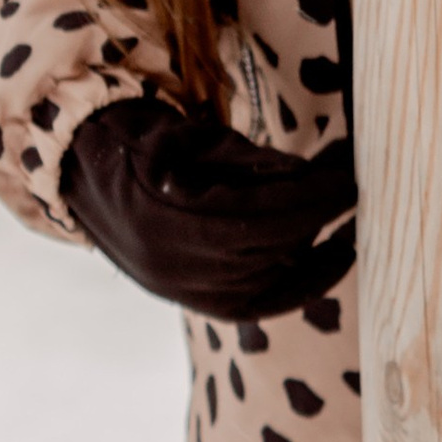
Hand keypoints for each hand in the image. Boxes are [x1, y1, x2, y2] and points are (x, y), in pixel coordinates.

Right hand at [62, 98, 354, 320]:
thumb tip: (302, 175)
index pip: (260, 213)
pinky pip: (267, 300)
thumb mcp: (183, 135)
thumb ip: (241, 158)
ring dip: (317, 237)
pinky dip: (306, 279)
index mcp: (167, 216)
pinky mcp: (203, 306)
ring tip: (350, 203)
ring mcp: (191, 293)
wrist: (86, 179)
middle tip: (355, 177)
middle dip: (321, 210)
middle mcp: (179, 266)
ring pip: (273, 271)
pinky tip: (339, 253)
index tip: (348, 174)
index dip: (310, 196)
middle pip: (273, 244)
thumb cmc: (137, 141)